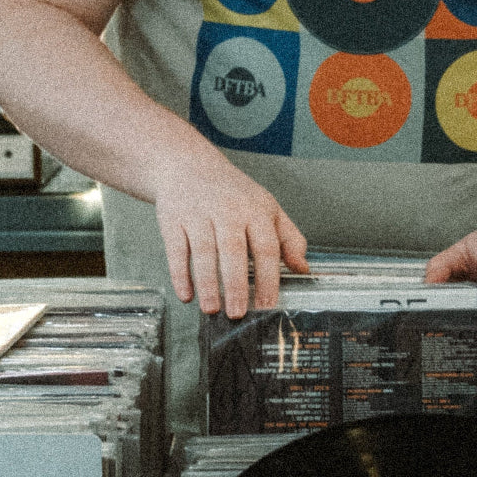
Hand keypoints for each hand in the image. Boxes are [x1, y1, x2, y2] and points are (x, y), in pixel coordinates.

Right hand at [152, 146, 308, 318]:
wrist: (189, 164)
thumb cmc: (233, 193)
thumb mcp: (267, 207)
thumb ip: (289, 238)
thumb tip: (302, 268)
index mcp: (256, 210)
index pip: (266, 246)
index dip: (267, 278)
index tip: (267, 304)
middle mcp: (228, 211)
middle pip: (233, 250)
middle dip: (235, 285)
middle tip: (238, 313)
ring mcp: (199, 214)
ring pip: (204, 252)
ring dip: (208, 284)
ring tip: (212, 309)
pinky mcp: (173, 219)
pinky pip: (176, 250)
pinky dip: (180, 274)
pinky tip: (186, 295)